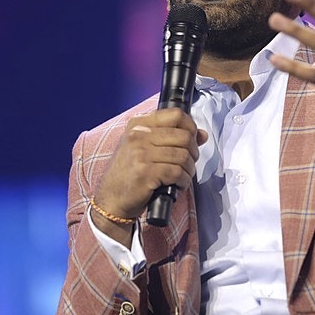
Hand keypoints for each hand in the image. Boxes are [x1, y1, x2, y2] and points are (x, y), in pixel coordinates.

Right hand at [93, 108, 206, 239]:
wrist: (111, 199)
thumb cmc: (129, 174)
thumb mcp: (144, 149)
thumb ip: (172, 138)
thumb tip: (202, 134)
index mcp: (138, 125)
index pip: (175, 115)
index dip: (190, 127)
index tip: (192, 139)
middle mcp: (138, 136)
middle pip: (184, 136)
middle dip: (193, 152)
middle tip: (188, 163)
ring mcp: (141, 154)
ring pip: (183, 155)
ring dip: (189, 169)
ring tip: (183, 176)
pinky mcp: (146, 173)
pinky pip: (177, 172)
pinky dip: (183, 180)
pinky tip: (177, 184)